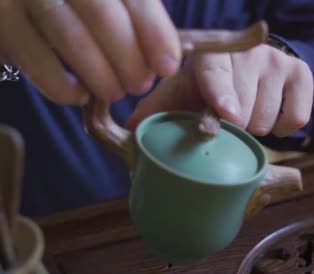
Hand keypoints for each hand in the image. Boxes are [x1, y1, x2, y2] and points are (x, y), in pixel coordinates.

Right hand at [0, 0, 180, 104]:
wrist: (13, 4)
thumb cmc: (70, 3)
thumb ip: (133, 15)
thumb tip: (166, 59)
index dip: (154, 31)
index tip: (168, 66)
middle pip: (102, 14)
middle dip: (129, 58)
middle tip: (140, 84)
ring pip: (71, 37)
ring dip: (102, 75)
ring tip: (115, 91)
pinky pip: (36, 60)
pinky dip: (63, 85)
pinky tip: (79, 93)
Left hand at [127, 44, 313, 136]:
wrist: (248, 66)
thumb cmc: (207, 85)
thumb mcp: (181, 92)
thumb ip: (159, 109)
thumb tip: (135, 131)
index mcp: (211, 55)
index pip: (216, 72)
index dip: (220, 93)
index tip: (225, 114)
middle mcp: (247, 53)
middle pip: (244, 109)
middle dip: (232, 127)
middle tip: (225, 121)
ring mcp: (277, 61)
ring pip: (267, 118)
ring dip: (255, 128)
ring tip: (246, 116)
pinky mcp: (301, 73)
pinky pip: (297, 117)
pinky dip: (283, 129)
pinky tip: (271, 120)